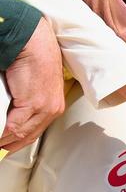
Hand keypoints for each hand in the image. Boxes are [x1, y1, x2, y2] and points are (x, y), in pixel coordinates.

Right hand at [0, 18, 64, 151]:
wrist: (34, 45)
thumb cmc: (32, 62)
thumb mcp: (31, 89)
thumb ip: (24, 106)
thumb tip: (9, 121)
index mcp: (53, 107)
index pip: (33, 133)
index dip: (15, 142)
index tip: (3, 146)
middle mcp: (52, 110)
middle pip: (26, 137)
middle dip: (6, 144)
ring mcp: (44, 108)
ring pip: (18, 134)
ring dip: (2, 138)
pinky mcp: (33, 103)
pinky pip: (13, 126)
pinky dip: (1, 131)